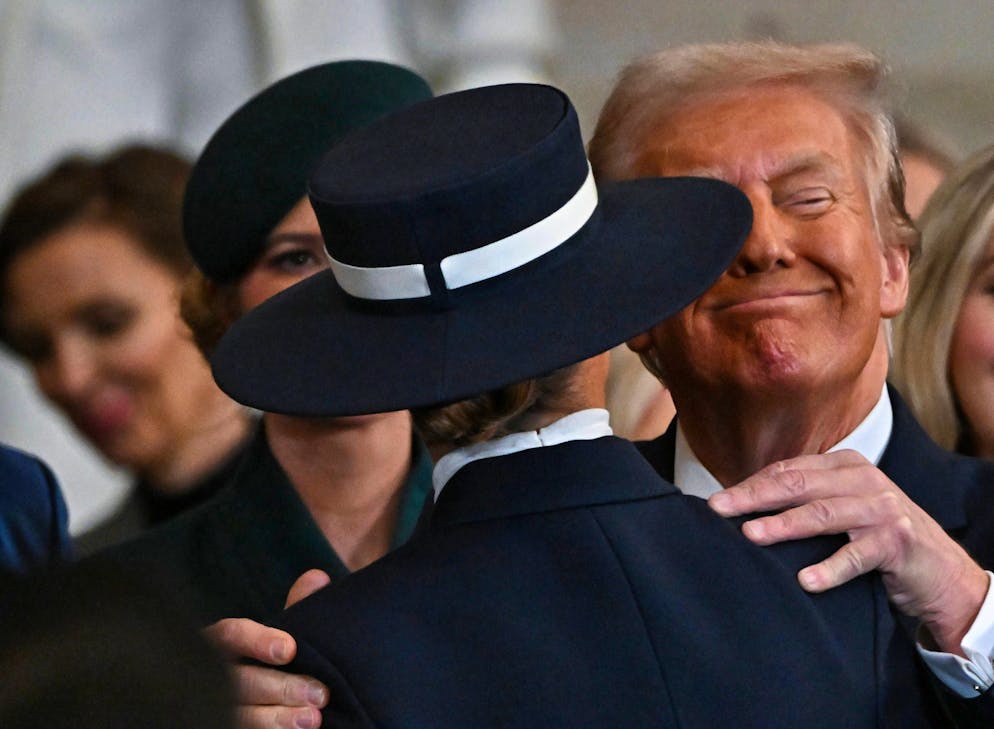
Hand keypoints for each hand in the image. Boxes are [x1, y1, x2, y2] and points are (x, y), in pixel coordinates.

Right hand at [204, 569, 331, 728]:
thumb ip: (296, 609)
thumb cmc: (266, 663)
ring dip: (277, 719)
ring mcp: (209, 706)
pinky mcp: (218, 726)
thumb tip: (317, 577)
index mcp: (220, 644)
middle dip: (281, 688)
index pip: (230, 635)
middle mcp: (209, 675)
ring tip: (313, 719)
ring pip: (238, 714)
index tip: (290, 649)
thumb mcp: (279, 636)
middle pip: (239, 681)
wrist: (256, 701)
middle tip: (320, 694)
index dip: (258, 640)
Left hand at [708, 450, 988, 653]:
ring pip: (823, 514)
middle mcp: (863, 479)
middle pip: (798, 485)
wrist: (938, 568)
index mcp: (844, 466)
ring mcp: (881, 507)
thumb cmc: (876, 536)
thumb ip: (806, 499)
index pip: (787, 471)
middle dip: (754, 497)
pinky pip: (857, 555)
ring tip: (751, 535)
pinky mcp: (897, 541)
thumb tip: (742, 505)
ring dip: (784, 525)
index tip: (717, 501)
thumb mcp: (842, 509)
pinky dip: (830, 568)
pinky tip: (805, 581)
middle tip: (719, 510)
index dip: (750, 485)